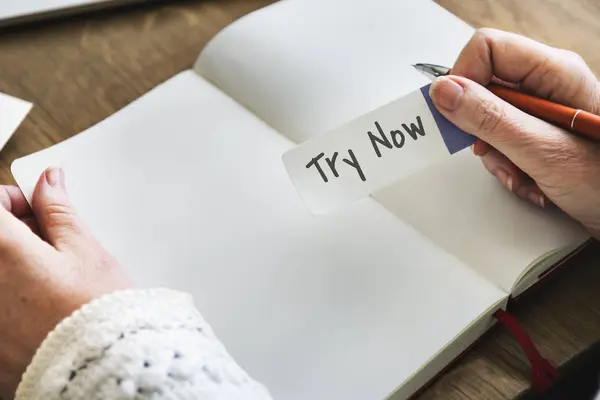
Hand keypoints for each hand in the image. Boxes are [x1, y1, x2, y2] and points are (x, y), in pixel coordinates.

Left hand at [0, 167, 130, 397]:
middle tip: (51, 244)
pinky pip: (3, 299)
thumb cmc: (97, 312)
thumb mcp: (85, 250)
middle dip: (16, 232)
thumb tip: (48, 181)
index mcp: (2, 250)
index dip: (15, 199)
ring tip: (50, 279)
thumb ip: (58, 211)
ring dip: (16, 263)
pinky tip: (41, 304)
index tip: (36, 209)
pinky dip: (16, 294)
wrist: (102, 367)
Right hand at [429, 28, 599, 237]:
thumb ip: (491, 118)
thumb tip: (446, 91)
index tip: (454, 114)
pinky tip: (530, 183)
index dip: (463, 79)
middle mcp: (546, 85)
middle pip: (482, 87)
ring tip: (521, 175)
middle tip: (491, 151)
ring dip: (495, 156)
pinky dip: (506, 167)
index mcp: (554, 72)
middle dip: (479, 129)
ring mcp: (540, 111)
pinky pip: (499, 142)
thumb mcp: (544, 150)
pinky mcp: (536, 134)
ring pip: (486, 120)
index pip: (486, 49)